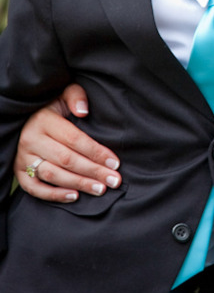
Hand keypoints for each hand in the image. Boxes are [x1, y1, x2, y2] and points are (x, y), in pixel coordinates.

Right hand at [14, 84, 121, 201]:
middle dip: (93, 171)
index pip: (75, 139)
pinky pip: (35, 188)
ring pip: (53, 175)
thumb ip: (75, 96)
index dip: (96, 152)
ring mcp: (23, 158)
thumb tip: (83, 110)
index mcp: (44, 121)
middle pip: (67, 160)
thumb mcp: (62, 95)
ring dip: (78, 184)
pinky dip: (54, 195)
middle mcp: (31, 140)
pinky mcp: (18, 172)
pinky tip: (74, 196)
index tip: (115, 163)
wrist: (22, 120)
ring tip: (100, 189)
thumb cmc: (51, 109)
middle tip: (114, 180)